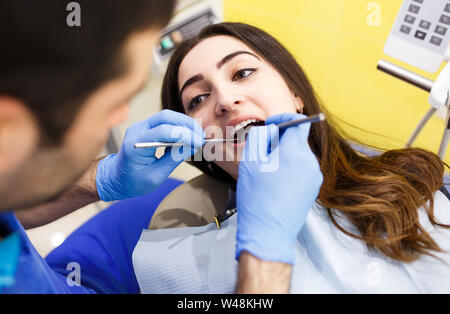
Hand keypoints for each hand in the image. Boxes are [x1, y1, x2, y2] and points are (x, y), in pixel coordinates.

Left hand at [96, 110, 203, 200]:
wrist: (116, 179)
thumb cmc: (133, 181)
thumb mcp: (156, 175)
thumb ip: (174, 158)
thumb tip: (193, 145)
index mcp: (135, 145)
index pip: (164, 131)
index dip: (185, 135)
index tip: (199, 142)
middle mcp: (137, 130)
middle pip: (166, 117)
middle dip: (187, 124)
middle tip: (202, 136)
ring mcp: (140, 126)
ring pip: (167, 116)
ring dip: (184, 124)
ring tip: (198, 136)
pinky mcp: (145, 127)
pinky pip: (164, 122)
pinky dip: (178, 127)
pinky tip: (188, 136)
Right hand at [236, 113, 322, 263]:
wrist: (268, 232)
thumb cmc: (257, 198)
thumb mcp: (250, 161)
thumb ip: (259, 136)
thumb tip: (268, 131)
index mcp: (296, 152)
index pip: (298, 121)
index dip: (282, 118)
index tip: (270, 125)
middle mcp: (310, 162)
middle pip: (296, 139)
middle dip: (279, 141)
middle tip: (261, 154)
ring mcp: (314, 177)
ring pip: (298, 155)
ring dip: (283, 156)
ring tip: (266, 173)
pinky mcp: (313, 189)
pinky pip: (301, 169)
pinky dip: (289, 169)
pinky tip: (275, 184)